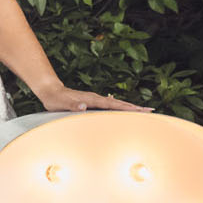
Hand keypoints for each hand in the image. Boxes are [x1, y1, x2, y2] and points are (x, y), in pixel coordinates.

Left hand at [35, 85, 149, 112]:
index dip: (128, 108)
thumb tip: (83, 107)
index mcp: (92, 100)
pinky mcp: (93, 102)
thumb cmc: (55, 99)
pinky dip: (119, 108)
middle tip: (151, 111)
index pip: (114, 105)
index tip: (142, 110)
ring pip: (116, 104)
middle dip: (135, 108)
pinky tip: (124, 111)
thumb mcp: (61, 104)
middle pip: (120, 104)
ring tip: (143, 111)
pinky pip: (110, 106)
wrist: (50, 90)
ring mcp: (95, 100)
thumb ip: (72, 106)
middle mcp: (96, 98)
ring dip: (129, 108)